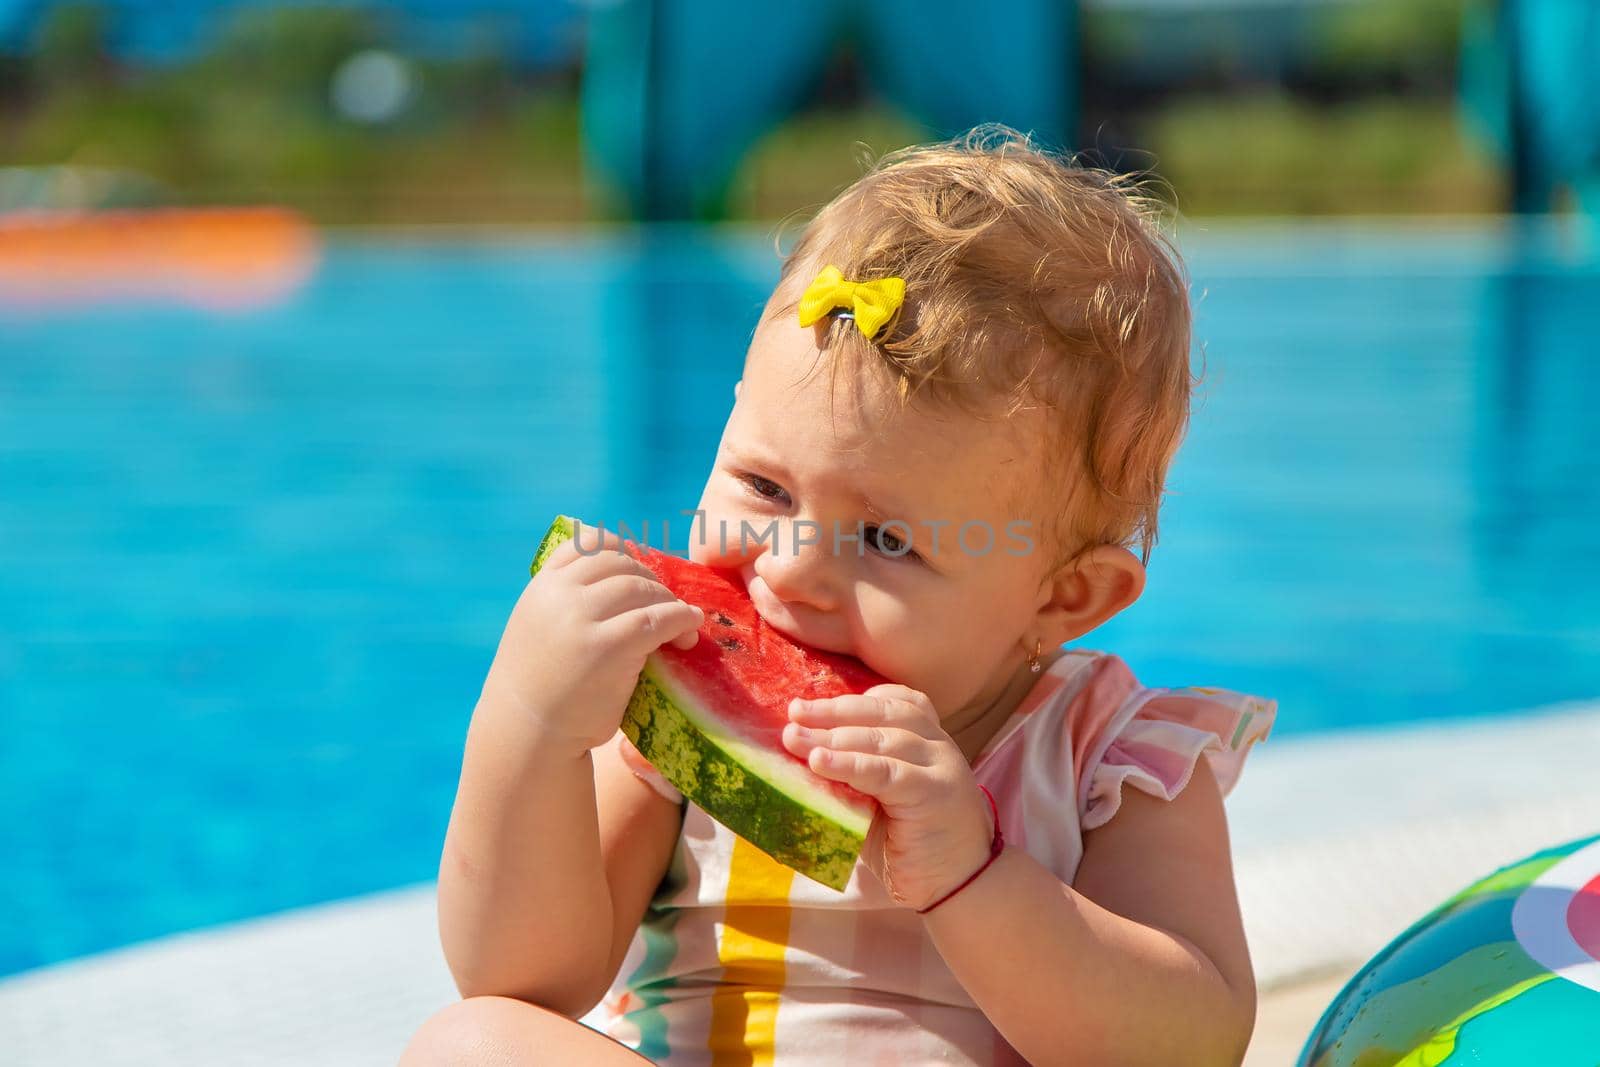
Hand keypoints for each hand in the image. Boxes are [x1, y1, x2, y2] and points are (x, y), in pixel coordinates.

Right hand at [482, 526, 703, 758]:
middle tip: (665, 605)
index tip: (639, 567)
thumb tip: (623, 579)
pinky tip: (690, 631)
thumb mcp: (539, 630)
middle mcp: (558, 596)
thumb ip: (565, 603)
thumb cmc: (540, 690)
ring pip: (643, 588)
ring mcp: (582, 618)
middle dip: (649, 580)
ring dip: (669, 602)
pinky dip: (681, 619)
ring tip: (681, 626)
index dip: (620, 549)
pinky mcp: (609, 646)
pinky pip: (658, 619)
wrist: (526, 736)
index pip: (585, 544)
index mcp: (541, 588)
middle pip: (620, 563)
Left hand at [782, 684, 994, 910]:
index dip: (855, 699)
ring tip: (794, 738)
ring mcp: (940, 766)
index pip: (898, 702)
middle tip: (793, 714)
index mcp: (929, 742)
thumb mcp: (879, 803)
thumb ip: (855, 778)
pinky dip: (848, 764)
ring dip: (832, 737)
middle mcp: (938, 746)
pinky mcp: (933, 792)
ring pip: (882, 739)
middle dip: (833, 711)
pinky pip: (885, 772)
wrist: (959, 886)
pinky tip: (818, 762)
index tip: (813, 705)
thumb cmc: (912, 845)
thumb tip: (800, 758)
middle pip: (883, 713)